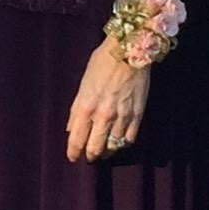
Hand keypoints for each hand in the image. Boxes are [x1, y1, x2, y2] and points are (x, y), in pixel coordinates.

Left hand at [66, 38, 150, 162]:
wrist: (129, 51)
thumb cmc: (102, 63)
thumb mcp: (83, 84)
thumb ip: (76, 108)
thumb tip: (70, 127)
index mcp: (86, 106)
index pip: (77, 139)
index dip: (73, 152)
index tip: (72, 157)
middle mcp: (103, 115)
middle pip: (95, 147)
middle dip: (90, 155)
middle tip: (88, 158)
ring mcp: (122, 117)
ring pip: (113, 146)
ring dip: (107, 151)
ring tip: (104, 152)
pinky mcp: (137, 115)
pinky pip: (130, 138)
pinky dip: (123, 143)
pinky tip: (120, 141)